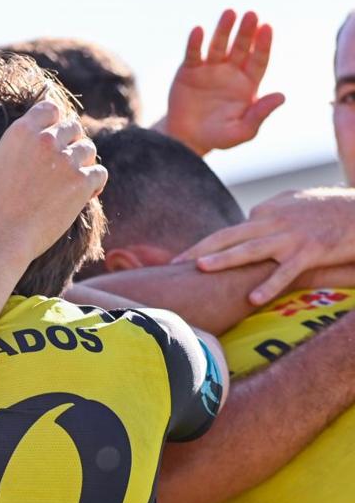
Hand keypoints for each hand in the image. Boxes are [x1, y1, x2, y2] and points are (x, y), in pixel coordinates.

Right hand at [0, 100, 106, 263]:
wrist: (2, 235)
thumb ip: (18, 141)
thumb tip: (34, 130)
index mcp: (22, 131)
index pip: (51, 109)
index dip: (55, 122)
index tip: (54, 136)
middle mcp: (46, 140)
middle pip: (73, 127)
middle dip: (70, 143)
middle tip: (63, 163)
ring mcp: (66, 160)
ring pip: (88, 149)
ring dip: (82, 162)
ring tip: (71, 179)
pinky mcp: (81, 182)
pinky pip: (99, 172)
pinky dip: (94, 182)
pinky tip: (85, 192)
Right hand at [160, 9, 284, 154]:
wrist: (185, 140)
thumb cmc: (217, 137)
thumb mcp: (242, 131)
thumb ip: (260, 114)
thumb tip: (281, 96)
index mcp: (247, 83)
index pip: (258, 59)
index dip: (263, 44)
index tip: (267, 28)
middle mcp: (230, 72)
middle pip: (240, 47)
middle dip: (246, 31)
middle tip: (251, 14)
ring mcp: (209, 69)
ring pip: (218, 45)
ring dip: (223, 29)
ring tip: (229, 12)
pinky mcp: (189, 71)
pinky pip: (193, 54)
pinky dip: (195, 42)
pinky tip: (199, 31)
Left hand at [175, 187, 354, 304]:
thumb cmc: (329, 209)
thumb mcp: (294, 203)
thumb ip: (269, 212)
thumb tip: (248, 219)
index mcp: (266, 213)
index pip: (229, 232)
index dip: (205, 247)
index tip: (183, 261)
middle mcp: (273, 222)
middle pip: (228, 236)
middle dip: (198, 250)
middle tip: (173, 264)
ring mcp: (291, 237)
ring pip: (250, 249)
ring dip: (224, 259)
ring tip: (200, 268)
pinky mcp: (311, 251)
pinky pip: (286, 271)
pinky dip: (269, 284)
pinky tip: (252, 298)